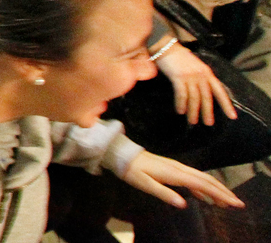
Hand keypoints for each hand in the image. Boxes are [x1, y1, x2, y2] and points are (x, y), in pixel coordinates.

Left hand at [120, 151, 242, 209]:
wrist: (123, 155)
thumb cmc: (132, 170)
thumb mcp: (145, 184)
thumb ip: (164, 194)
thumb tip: (184, 205)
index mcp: (175, 173)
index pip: (203, 185)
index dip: (220, 194)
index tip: (234, 203)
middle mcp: (179, 169)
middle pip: (207, 180)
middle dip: (223, 192)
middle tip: (238, 204)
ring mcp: (177, 168)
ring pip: (201, 178)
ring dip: (215, 190)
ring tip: (226, 203)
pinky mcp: (173, 169)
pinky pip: (193, 179)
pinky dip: (203, 188)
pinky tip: (206, 197)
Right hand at [154, 45, 234, 126]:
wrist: (166, 46)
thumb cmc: (178, 57)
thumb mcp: (195, 66)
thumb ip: (200, 77)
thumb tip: (201, 92)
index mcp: (207, 72)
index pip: (220, 91)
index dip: (226, 104)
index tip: (232, 116)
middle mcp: (201, 75)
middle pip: (207, 97)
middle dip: (207, 111)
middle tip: (208, 123)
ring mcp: (190, 76)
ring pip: (194, 98)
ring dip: (193, 111)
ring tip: (192, 121)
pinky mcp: (179, 77)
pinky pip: (182, 94)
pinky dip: (181, 104)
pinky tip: (180, 111)